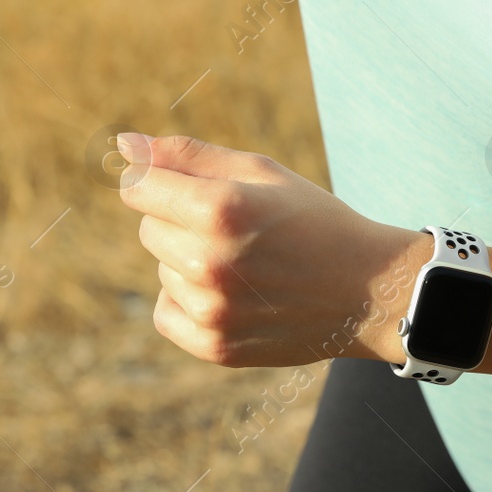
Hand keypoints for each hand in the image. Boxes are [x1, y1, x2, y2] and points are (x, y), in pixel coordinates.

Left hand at [116, 133, 431, 367]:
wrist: (367, 291)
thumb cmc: (313, 221)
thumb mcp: (260, 173)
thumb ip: (187, 156)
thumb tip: (124, 144)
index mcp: (219, 209)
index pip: (139, 187)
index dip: (160, 183)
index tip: (191, 189)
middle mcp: (209, 262)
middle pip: (149, 229)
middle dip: (179, 221)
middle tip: (236, 230)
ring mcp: (211, 310)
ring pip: (161, 270)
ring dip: (189, 263)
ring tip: (246, 264)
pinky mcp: (215, 346)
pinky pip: (166, 313)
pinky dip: (187, 302)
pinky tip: (230, 294)